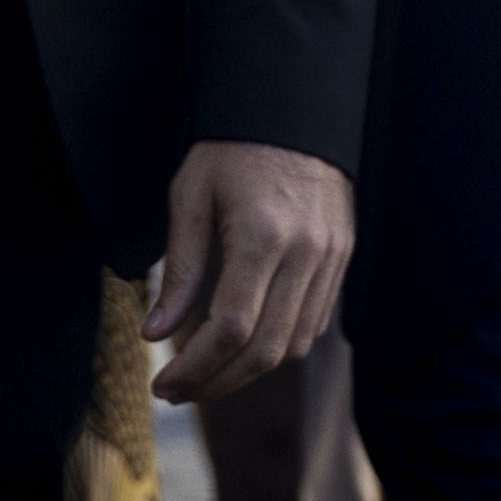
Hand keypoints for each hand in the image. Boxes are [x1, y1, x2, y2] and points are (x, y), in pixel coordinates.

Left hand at [143, 140, 351, 404]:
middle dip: (218, 384)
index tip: (164, 384)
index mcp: (262, 234)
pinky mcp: (342, 257)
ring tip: (206, 374)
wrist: (295, 107)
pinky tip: (244, 345)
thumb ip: (179, 268)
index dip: (195, 368)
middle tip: (179, 393)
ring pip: (295, 346)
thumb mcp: (190, 195)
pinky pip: (314, 323)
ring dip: (248, 373)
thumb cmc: (234, 148)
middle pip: (265, 351)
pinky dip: (279, 346)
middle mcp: (305, 252)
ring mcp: (331, 257)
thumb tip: (157, 333)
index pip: (231, 328)